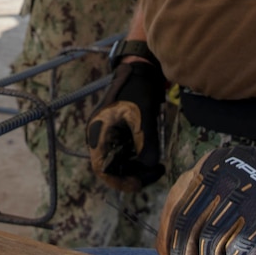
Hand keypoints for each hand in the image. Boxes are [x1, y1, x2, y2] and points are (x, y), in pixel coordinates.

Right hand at [85, 43, 165, 191]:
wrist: (139, 70)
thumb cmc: (138, 91)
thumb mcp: (144, 118)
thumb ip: (146, 144)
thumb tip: (150, 165)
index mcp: (98, 133)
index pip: (103, 169)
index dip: (120, 181)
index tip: (140, 183)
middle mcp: (99, 137)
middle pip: (112, 168)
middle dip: (133, 174)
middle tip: (156, 171)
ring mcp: (108, 135)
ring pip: (119, 162)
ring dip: (136, 168)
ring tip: (157, 165)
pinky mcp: (117, 133)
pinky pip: (124, 153)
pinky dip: (137, 159)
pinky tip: (152, 157)